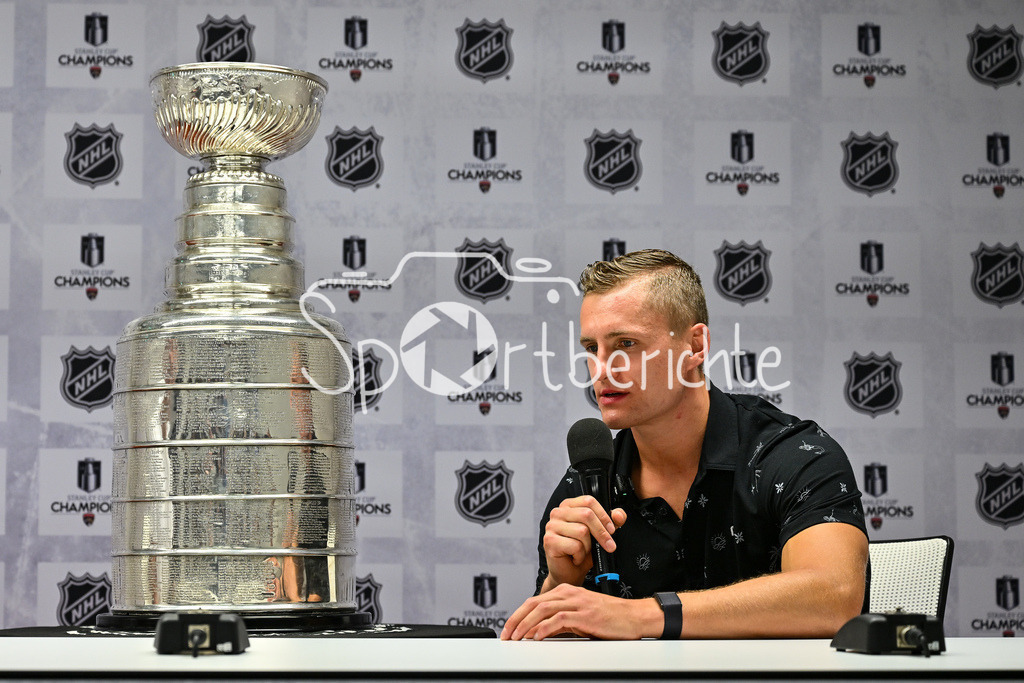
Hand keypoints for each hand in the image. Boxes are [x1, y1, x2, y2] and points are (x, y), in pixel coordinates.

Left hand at [500, 583, 655, 640]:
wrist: (633, 617)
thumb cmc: (609, 617)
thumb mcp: (580, 617)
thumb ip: (560, 621)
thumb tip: (539, 632)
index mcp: (566, 592)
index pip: (534, 601)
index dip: (518, 615)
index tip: (508, 629)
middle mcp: (569, 594)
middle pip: (534, 603)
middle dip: (516, 619)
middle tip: (506, 634)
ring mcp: (577, 603)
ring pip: (543, 610)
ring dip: (526, 625)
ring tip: (517, 637)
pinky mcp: (585, 614)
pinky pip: (559, 619)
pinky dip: (545, 627)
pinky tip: (537, 636)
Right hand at [541, 495, 626, 588]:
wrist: (569, 572)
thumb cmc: (581, 551)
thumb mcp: (600, 534)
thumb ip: (612, 521)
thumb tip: (619, 514)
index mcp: (569, 506)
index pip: (589, 501)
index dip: (603, 515)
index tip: (612, 530)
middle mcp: (558, 513)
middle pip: (586, 515)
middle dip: (601, 533)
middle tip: (609, 545)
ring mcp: (551, 526)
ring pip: (582, 531)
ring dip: (588, 546)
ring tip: (583, 551)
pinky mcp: (550, 541)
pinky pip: (575, 545)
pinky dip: (580, 555)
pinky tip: (575, 557)